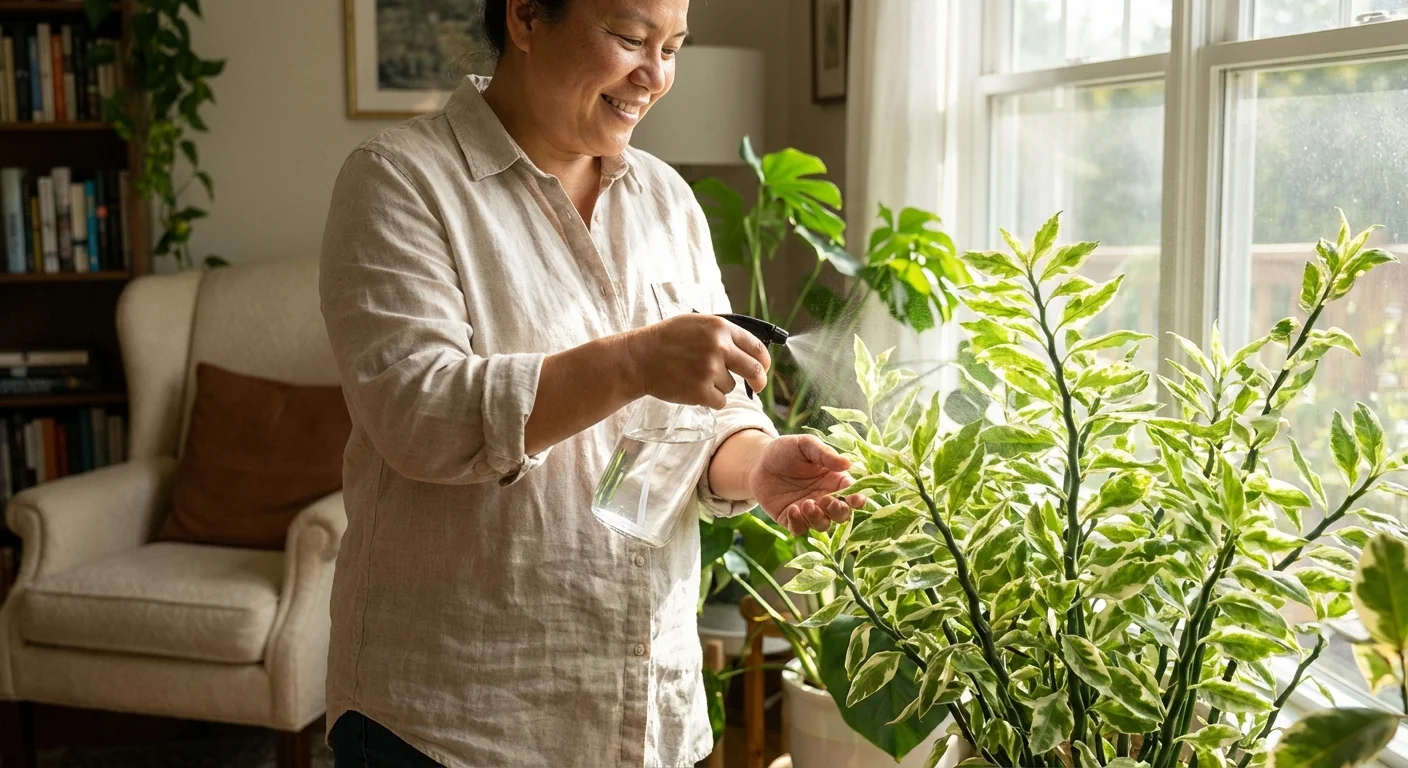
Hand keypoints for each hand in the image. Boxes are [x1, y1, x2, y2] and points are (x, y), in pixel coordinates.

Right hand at [624, 314, 769, 408]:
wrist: (639, 358)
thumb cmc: (666, 339)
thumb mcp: (697, 323)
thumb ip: (722, 333)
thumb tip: (749, 348)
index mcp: (720, 328)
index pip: (756, 347)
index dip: (764, 361)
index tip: (763, 368)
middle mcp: (719, 347)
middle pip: (754, 370)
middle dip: (759, 380)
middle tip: (758, 386)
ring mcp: (710, 370)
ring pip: (731, 387)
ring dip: (719, 386)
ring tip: (696, 377)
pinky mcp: (700, 391)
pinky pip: (720, 401)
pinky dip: (710, 399)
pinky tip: (693, 389)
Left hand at [749, 435, 864, 535]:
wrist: (757, 462)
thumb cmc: (785, 450)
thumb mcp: (805, 445)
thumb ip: (824, 454)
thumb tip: (847, 463)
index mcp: (834, 480)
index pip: (851, 493)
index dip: (857, 499)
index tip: (857, 499)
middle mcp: (825, 498)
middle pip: (841, 515)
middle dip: (838, 511)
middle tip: (826, 500)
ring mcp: (808, 511)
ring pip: (822, 525)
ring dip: (818, 518)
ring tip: (806, 504)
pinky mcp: (790, 519)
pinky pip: (799, 530)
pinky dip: (798, 524)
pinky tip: (792, 510)